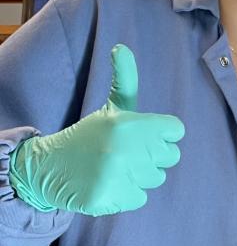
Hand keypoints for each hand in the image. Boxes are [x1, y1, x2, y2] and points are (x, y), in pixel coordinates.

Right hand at [9, 44, 184, 215]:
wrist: (52, 166)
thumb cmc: (92, 135)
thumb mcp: (112, 107)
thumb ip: (125, 79)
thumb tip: (122, 47)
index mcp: (128, 123)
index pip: (175, 130)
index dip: (162, 133)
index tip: (143, 134)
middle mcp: (123, 147)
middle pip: (171, 156)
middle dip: (152, 156)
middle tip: (126, 152)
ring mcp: (116, 174)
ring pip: (157, 178)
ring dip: (140, 176)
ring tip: (116, 167)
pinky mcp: (108, 196)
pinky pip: (140, 198)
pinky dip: (126, 194)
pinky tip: (108, 183)